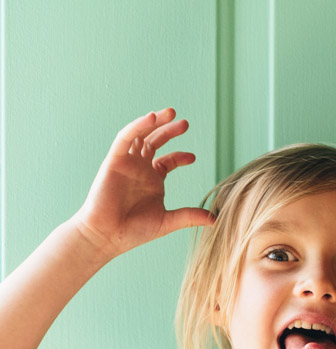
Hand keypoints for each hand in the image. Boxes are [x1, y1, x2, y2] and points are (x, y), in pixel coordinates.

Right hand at [71, 108, 212, 260]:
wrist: (107, 236)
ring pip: (141, 135)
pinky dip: (138, 126)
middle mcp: (139, 168)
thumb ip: (190, 216)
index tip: (193, 157)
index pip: (168, 160)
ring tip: (170, 112)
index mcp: (152, 180)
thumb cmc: (133, 231)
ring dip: (154, 122)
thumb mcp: (168, 222)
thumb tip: (215, 219)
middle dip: (170, 130)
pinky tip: (151, 118)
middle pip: (155, 142)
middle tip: (184, 123)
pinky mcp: (113, 161)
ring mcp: (126, 163)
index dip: (180, 156)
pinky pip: (125, 138)